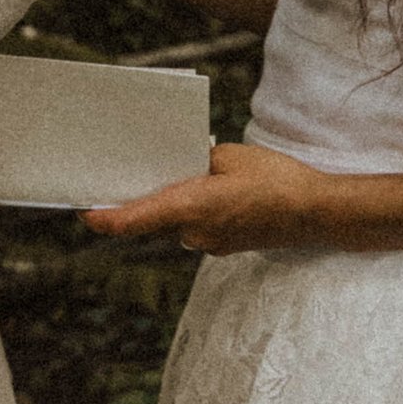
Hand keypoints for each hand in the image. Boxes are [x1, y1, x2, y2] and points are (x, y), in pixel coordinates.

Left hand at [85, 139, 333, 254]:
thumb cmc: (276, 180)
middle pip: (156, 217)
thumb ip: (198, 163)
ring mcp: (211, 244)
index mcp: (192, 206)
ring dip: (178, 202)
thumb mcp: (230, 156)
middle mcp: (195, 233)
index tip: (86, 214)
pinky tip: (217, 192)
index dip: (106, 219)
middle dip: (148, 197)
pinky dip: (197, 211)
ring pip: (179, 221)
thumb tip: (182, 168)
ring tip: (195, 175)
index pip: (136, 219)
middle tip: (138, 172)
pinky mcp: (226, 246)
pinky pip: (199, 227)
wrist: (316, 213)